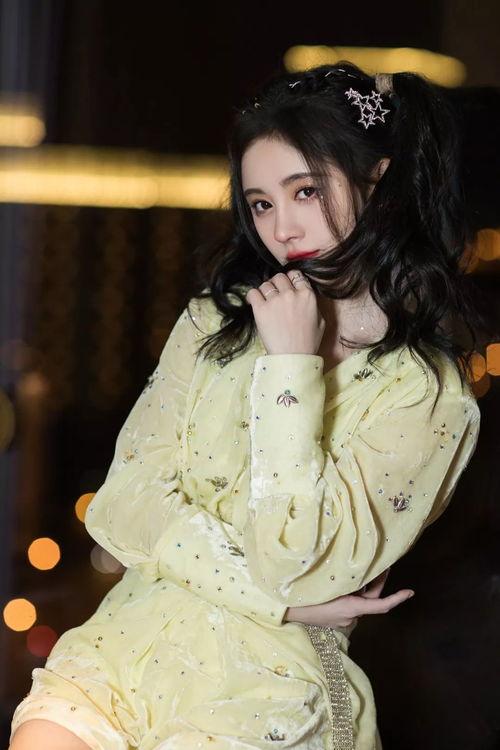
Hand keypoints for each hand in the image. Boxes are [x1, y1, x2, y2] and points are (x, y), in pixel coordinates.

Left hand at [245, 271, 324, 355]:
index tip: (287, 287)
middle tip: (275, 296)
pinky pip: (253, 293)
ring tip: (266, 303)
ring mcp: (275, 301)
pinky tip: (255, 304)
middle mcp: (291, 294)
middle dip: (277, 285)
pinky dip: (252, 297)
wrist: (293, 358)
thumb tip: (304, 296)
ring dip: (265, 292)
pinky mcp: (261, 309)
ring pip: (266, 284)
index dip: (290, 280)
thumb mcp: (320, 321)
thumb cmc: (308, 343)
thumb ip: (312, 304)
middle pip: (279, 277)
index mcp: (307, 295)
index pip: (296, 275)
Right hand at [284, 569, 413, 627]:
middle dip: (377, 582)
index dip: (397, 599)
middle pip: (371, 599)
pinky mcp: (336, 620)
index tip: (410, 592)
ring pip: (359, 602)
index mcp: (352, 607)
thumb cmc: (308, 595)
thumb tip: (360, 575)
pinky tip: (340, 583)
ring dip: (360, 588)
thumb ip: (348, 582)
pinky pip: (349, 605)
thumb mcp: (330, 584)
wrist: (288, 610)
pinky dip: (350, 595)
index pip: (381, 605)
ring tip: (357, 568)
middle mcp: (352, 617)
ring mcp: (344, 620)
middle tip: (382, 564)